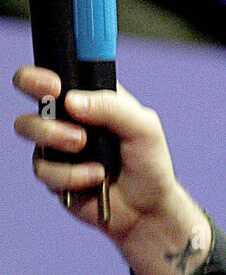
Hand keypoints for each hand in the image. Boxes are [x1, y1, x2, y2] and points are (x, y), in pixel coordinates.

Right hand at [12, 65, 211, 274]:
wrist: (146, 208)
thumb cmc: (148, 163)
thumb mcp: (144, 129)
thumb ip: (113, 108)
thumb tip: (71, 100)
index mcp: (94, 97)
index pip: (65, 68)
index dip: (52, 66)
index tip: (56, 81)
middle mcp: (71, 115)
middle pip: (30, 87)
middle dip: (34, 87)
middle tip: (55, 99)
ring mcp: (57, 143)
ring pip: (28, 126)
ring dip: (55, 135)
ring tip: (83, 145)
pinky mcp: (52, 172)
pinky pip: (44, 167)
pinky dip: (72, 174)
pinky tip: (95, 177)